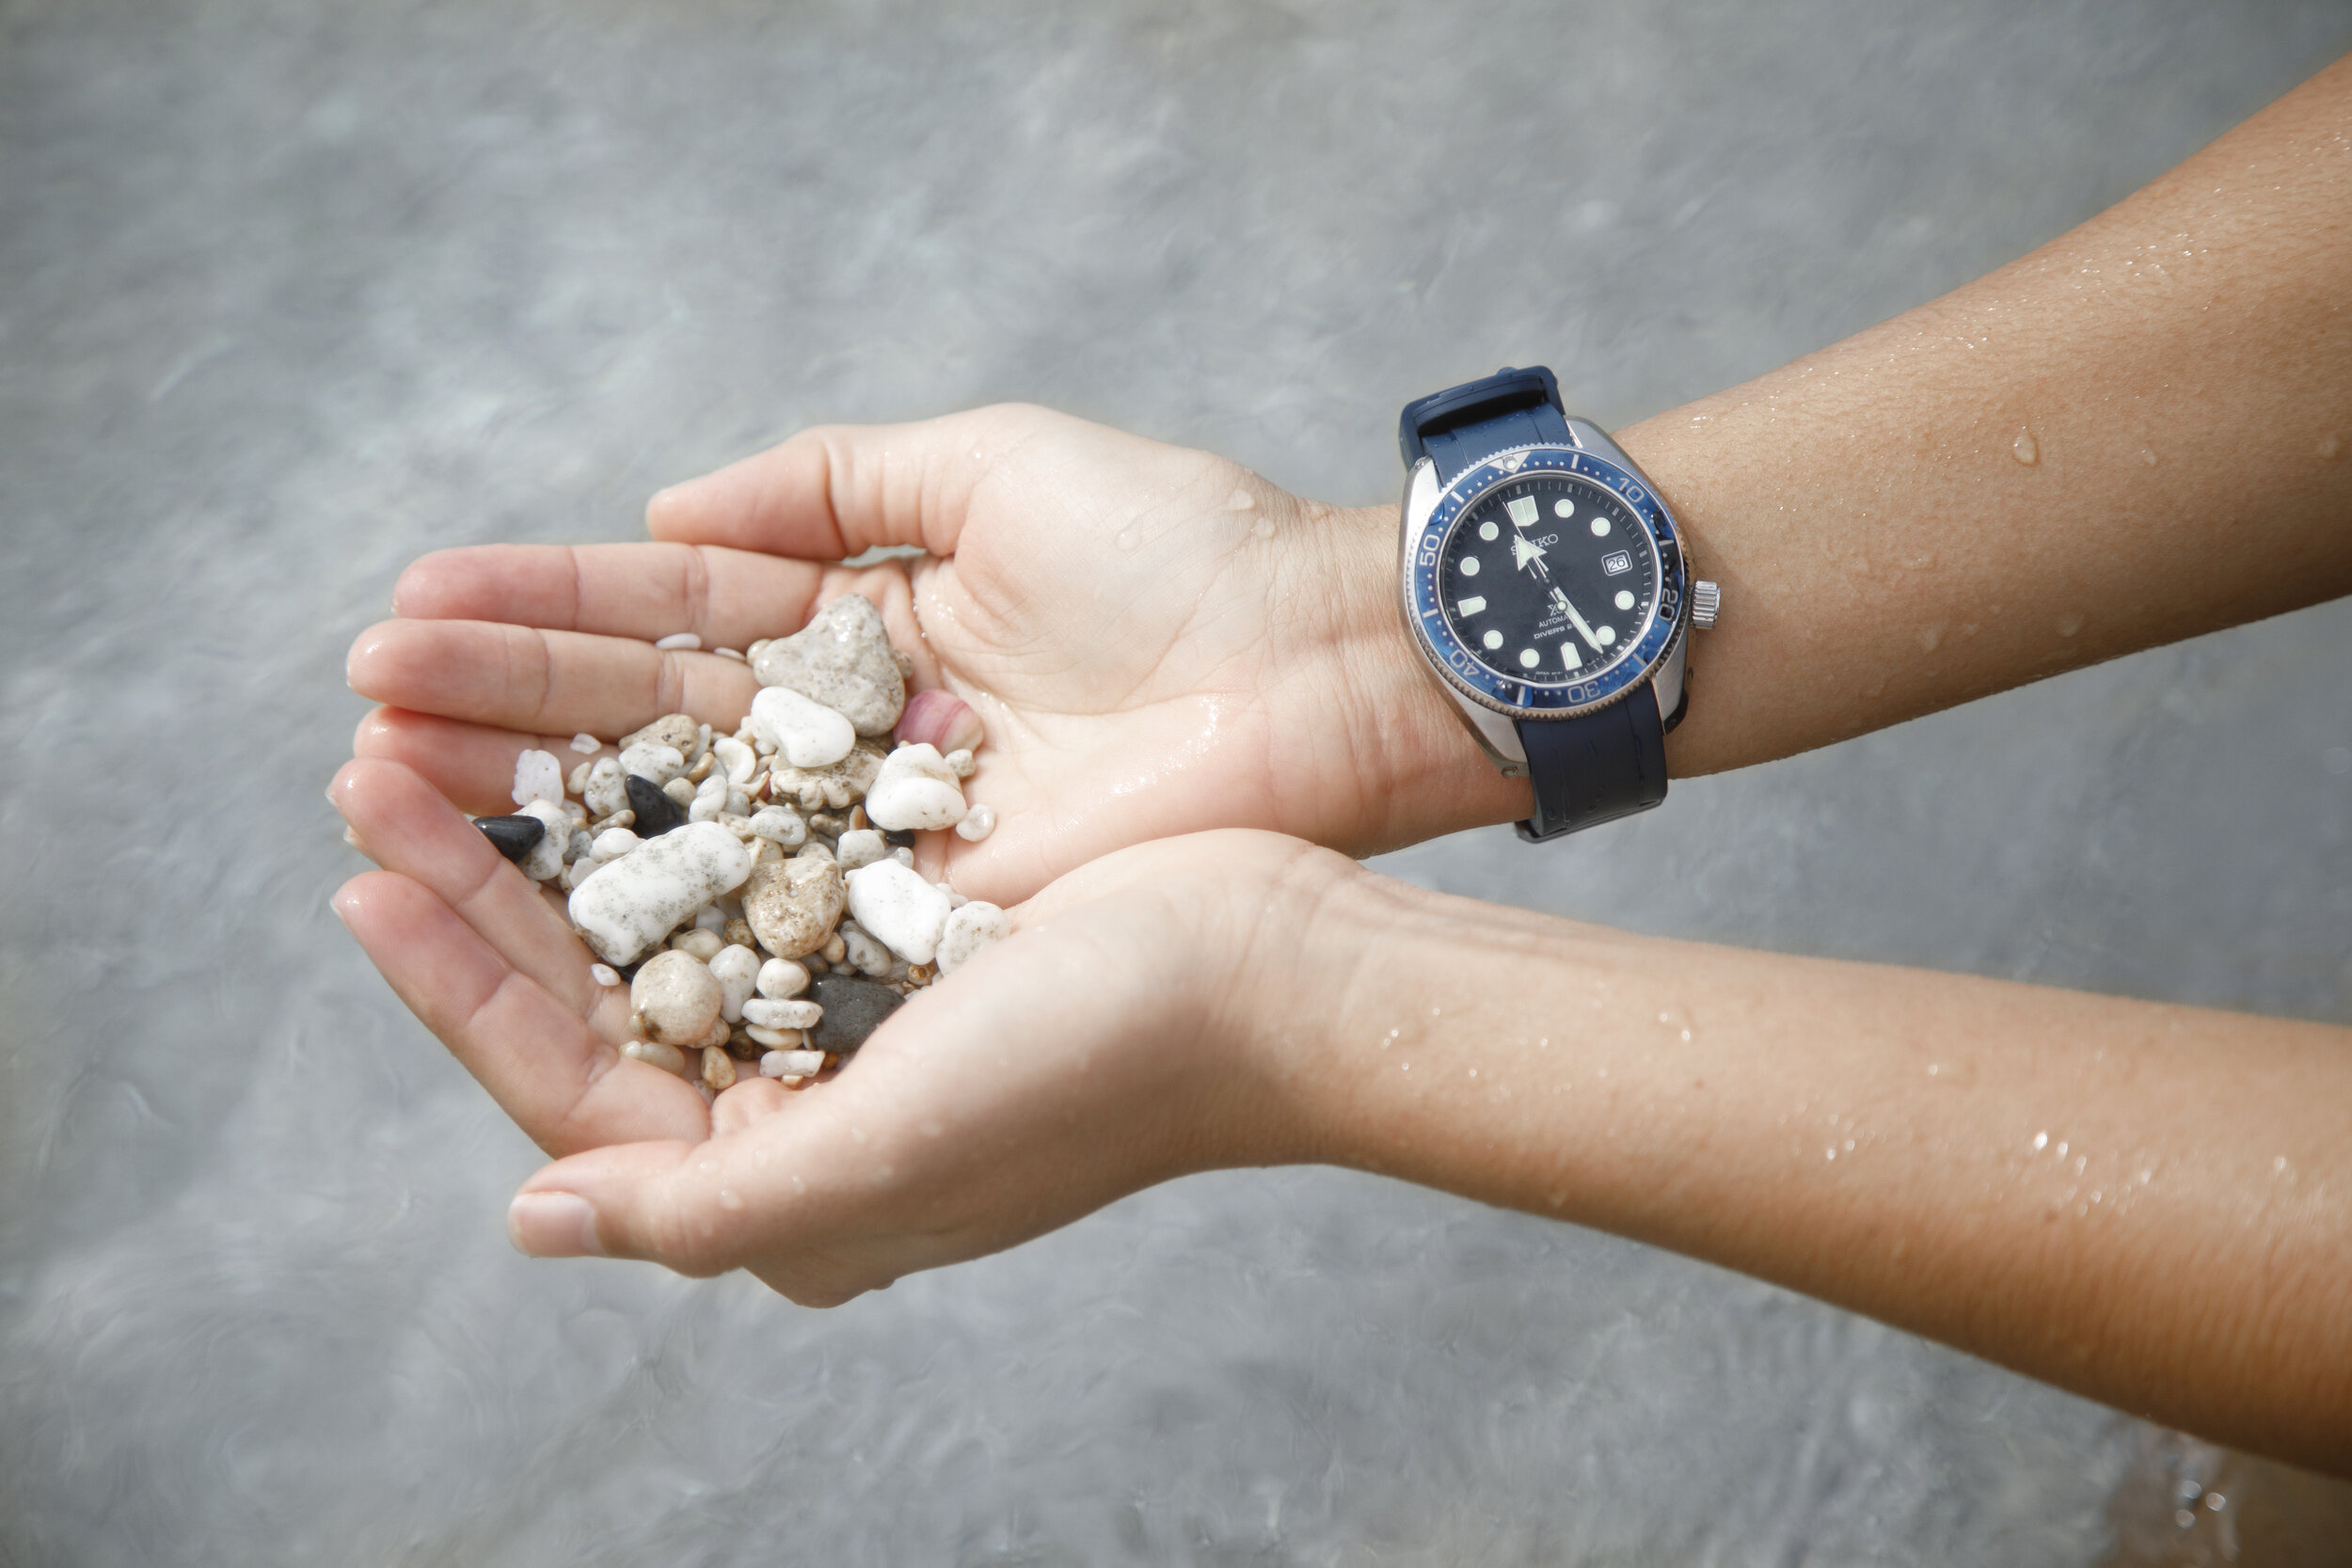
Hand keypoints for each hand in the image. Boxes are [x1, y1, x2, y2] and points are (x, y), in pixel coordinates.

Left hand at [329, 753, 1364, 1303]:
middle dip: (482, 876)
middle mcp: (805, 1087)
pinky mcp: (901, 901)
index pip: (571, 1081)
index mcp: (787, 1171)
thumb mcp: (891, 1159)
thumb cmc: (1103, 1067)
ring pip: (656, 897)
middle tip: (375, 764)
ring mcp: (851, 990)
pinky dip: (671, 777)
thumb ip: (709, 1205)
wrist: (1281, 967)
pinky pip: (746, 837)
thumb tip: (536, 1218)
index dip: (457, 980)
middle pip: (597, 981)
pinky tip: (610, 715)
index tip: (364, 870)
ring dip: (556, 815)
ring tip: (457, 724)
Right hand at [345, 405, 1528, 906]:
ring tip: (384, 779)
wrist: (1321, 679)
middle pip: (644, 729)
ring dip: (533, 806)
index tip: (412, 611)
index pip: (668, 620)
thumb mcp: (994, 467)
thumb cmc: (1184, 559)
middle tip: (360, 706)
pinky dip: (650, 905)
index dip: (541, 616)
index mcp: (863, 630)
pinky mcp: (916, 927)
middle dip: (500, 713)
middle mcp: (851, 746)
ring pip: (678, 828)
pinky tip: (522, 886)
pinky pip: (763, 918)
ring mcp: (878, 843)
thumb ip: (827, 480)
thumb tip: (660, 506)